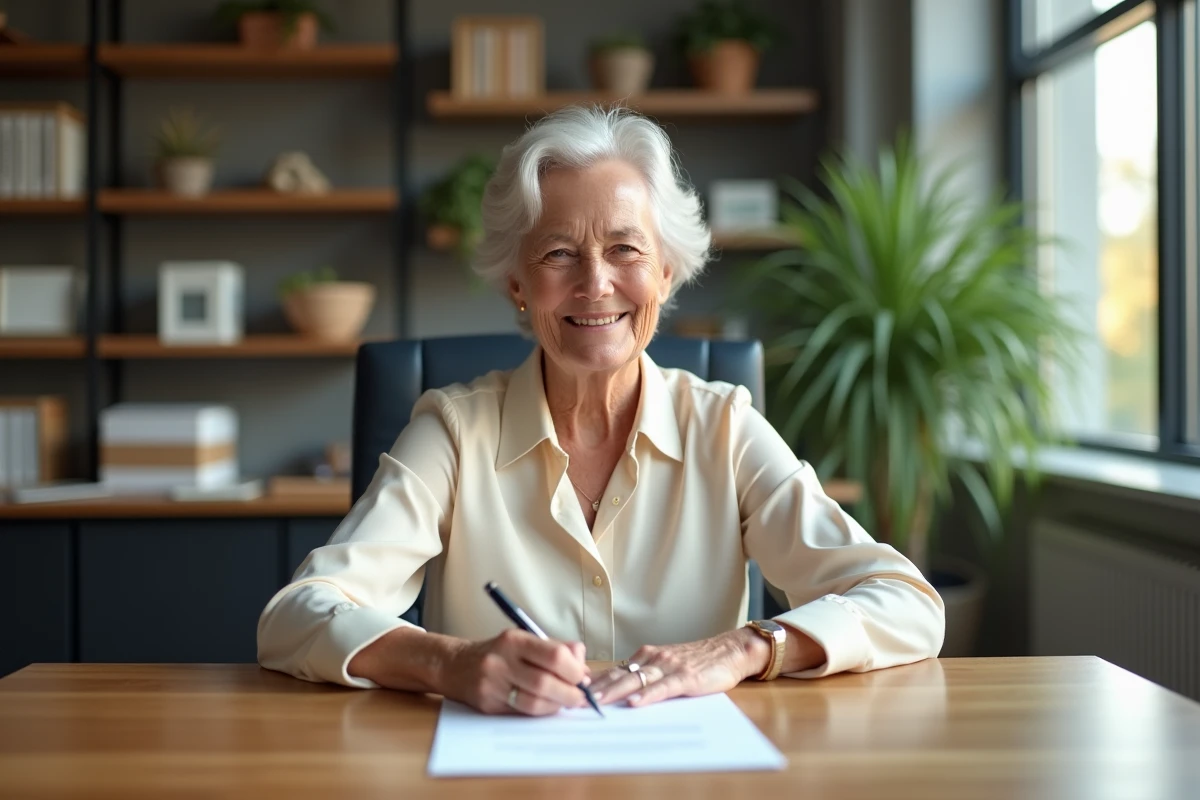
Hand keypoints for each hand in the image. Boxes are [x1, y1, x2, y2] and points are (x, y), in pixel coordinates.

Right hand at [441, 629, 591, 715]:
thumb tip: (583, 666)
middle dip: (569, 693)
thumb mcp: (524, 640)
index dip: (574, 670)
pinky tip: (548, 706)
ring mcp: (492, 685)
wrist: (456, 665)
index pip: (554, 656)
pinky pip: (521, 713)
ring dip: (556, 706)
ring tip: (566, 702)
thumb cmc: (499, 652)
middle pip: (545, 683)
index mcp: (514, 640)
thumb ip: (555, 649)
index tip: (582, 677)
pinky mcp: (487, 705)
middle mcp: (501, 661)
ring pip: (533, 703)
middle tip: (580, 696)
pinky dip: (540, 712)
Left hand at [589, 628, 768, 708]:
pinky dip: (648, 695)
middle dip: (596, 689)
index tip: (570, 692)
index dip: (592, 682)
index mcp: (646, 657)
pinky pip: (663, 687)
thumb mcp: (665, 664)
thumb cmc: (697, 661)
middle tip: (574, 700)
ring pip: (636, 680)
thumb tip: (616, 690)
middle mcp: (653, 659)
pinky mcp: (686, 677)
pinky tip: (635, 702)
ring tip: (597, 702)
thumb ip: (644, 675)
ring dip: (615, 691)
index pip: (613, 670)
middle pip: (619, 675)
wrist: (729, 651)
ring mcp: (669, 667)